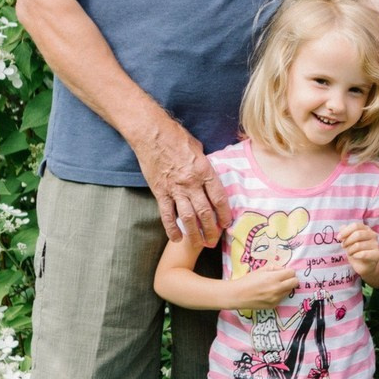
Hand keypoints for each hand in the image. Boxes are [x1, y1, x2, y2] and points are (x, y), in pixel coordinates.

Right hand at [131, 117, 230, 246]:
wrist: (151, 133)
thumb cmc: (177, 137)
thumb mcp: (199, 149)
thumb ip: (205, 165)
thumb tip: (210, 176)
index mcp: (205, 171)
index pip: (219, 197)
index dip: (224, 213)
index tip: (227, 223)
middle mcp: (191, 183)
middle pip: (205, 212)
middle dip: (211, 229)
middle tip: (214, 240)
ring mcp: (174, 189)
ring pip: (187, 217)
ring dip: (194, 233)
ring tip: (199, 244)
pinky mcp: (159, 192)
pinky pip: (166, 215)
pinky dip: (172, 228)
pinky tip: (177, 238)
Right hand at [231, 265, 298, 308]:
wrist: (237, 295)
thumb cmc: (248, 280)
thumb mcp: (261, 270)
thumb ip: (274, 268)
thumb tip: (284, 269)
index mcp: (273, 278)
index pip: (292, 273)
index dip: (289, 271)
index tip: (284, 272)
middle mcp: (277, 289)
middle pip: (295, 282)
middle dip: (291, 279)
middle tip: (284, 279)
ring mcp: (276, 299)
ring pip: (289, 290)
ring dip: (286, 287)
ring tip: (275, 286)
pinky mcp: (274, 305)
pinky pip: (282, 298)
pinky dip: (279, 294)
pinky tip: (270, 293)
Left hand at [339, 220, 378, 277]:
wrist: (364, 265)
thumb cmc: (356, 251)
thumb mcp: (348, 241)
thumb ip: (345, 233)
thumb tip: (341, 227)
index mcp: (366, 229)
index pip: (356, 225)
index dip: (346, 231)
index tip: (338, 238)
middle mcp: (372, 235)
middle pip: (358, 234)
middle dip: (347, 241)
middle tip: (343, 246)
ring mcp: (375, 245)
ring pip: (358, 245)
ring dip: (350, 250)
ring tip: (350, 253)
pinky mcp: (376, 255)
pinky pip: (363, 254)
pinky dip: (355, 256)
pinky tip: (355, 256)